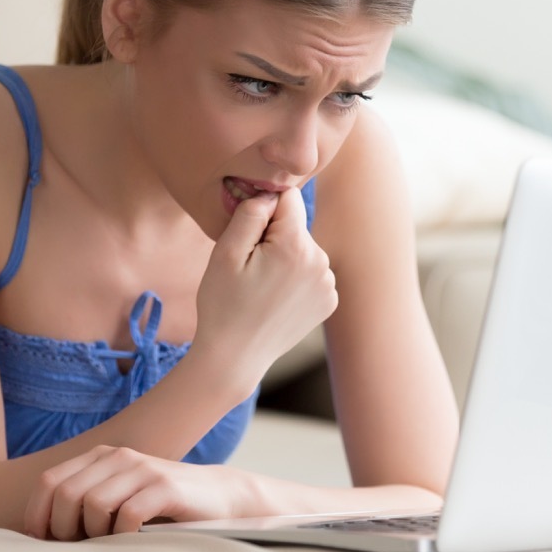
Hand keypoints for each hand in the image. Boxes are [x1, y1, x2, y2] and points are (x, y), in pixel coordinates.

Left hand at [24, 445, 245, 539]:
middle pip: (66, 494)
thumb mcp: (118, 495)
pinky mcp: (166, 487)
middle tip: (80, 546)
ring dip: (95, 533)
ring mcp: (143, 469)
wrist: (218, 495)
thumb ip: (84, 502)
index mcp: (101, 457)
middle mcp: (119, 456)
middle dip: (64, 529)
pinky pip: (127, 515)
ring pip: (93, 503)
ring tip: (109, 541)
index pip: (49, 481)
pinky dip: (123, 534)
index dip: (38, 515)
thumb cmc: (160, 505)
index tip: (45, 542)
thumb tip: (40, 534)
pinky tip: (134, 538)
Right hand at [194, 186, 337, 379]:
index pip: (287, 199)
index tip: (248, 236)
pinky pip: (311, 273)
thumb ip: (251, 213)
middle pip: (296, 226)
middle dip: (274, 237)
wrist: (234, 357)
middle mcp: (321, 262)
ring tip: (261, 287)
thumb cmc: (222, 304)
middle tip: (250, 269)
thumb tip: (271, 194)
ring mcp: (329, 284)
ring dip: (285, 258)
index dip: (263, 211)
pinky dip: (295, 279)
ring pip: (303, 249)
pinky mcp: (329, 301)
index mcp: (296, 247)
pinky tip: (276, 300)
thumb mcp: (225, 252)